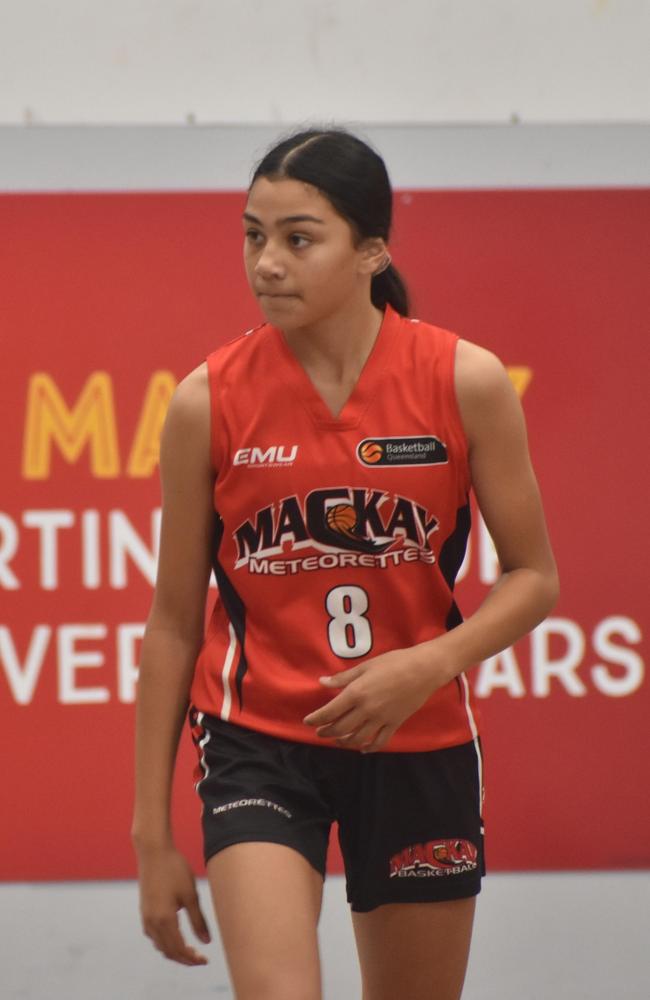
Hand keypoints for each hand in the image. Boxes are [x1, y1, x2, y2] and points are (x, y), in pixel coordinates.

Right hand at [136, 842, 210, 965]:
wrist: (154, 852)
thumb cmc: (174, 869)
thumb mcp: (190, 895)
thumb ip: (198, 920)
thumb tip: (207, 942)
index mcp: (164, 920)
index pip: (179, 949)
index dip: (192, 958)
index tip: (205, 961)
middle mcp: (152, 923)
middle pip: (168, 951)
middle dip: (184, 959)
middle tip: (201, 959)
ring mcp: (146, 918)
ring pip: (160, 945)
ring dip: (175, 952)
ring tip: (191, 951)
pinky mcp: (144, 911)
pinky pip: (154, 936)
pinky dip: (165, 943)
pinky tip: (176, 937)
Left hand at [303, 647, 449, 752]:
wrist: (423, 670)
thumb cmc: (394, 662)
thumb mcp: (365, 666)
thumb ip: (343, 678)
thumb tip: (322, 682)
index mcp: (356, 693)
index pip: (330, 711)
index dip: (316, 719)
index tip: (307, 722)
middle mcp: (366, 709)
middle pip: (341, 727)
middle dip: (327, 732)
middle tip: (320, 733)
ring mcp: (381, 719)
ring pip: (358, 738)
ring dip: (344, 742)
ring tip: (338, 741)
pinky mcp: (395, 724)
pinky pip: (380, 741)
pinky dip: (369, 748)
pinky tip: (362, 749)